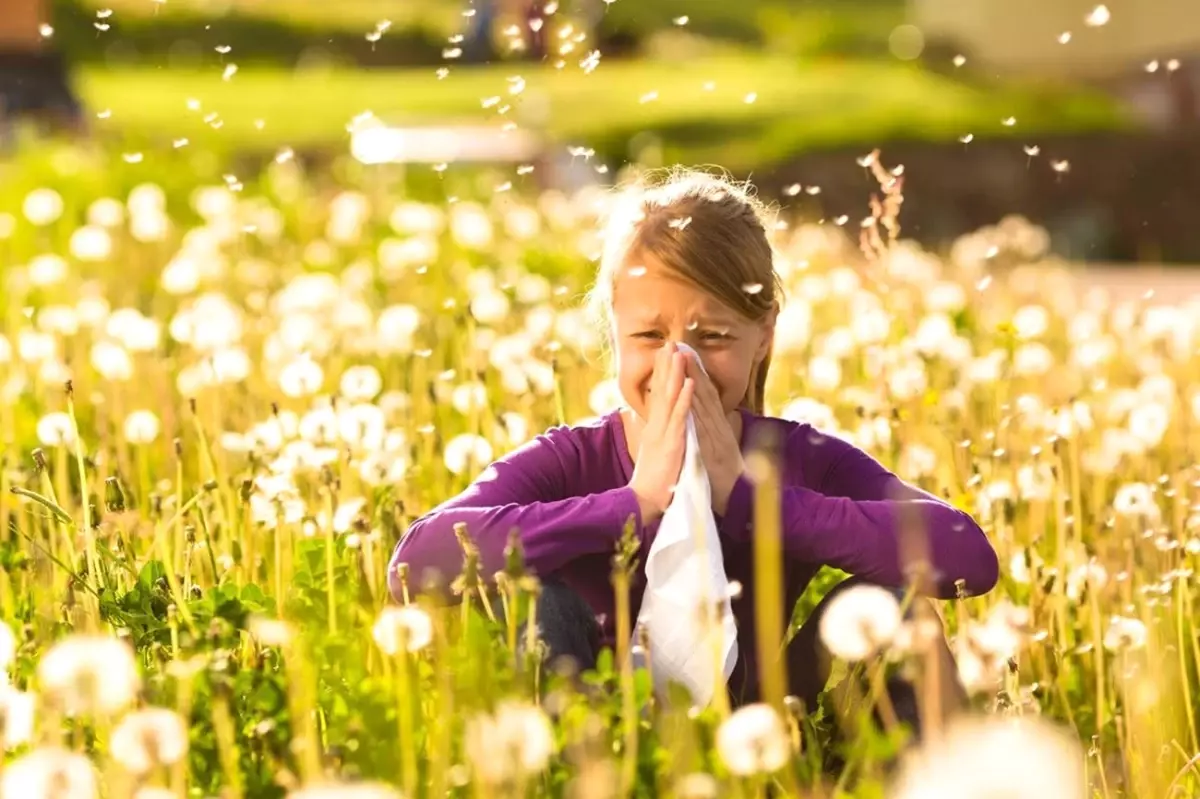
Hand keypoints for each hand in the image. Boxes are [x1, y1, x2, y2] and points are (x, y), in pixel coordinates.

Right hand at [628, 343, 695, 521]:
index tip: (665, 353)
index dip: (662, 373)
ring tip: (679, 353)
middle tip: (670, 342)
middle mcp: (656, 426)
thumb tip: (657, 424)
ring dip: (675, 374)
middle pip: (662, 390)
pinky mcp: (672, 443)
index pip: (658, 395)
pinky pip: (680, 417)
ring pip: (670, 398)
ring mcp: (663, 433)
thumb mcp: (655, 452)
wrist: (644, 501)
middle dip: (666, 366)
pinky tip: (689, 383)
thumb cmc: (653, 480)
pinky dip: (685, 399)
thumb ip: (657, 435)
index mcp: (654, 428)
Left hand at [683, 354, 745, 515]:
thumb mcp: (717, 450)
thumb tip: (708, 417)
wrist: (738, 502)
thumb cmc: (724, 478)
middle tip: (681, 346)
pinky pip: (704, 429)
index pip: (705, 396)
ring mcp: (718, 438)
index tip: (684, 354)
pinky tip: (691, 396)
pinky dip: (698, 411)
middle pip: (705, 394)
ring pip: (705, 406)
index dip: (696, 374)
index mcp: (717, 427)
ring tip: (684, 360)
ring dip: (695, 381)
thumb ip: (712, 432)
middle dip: (693, 369)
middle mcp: (719, 428)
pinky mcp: (715, 452)